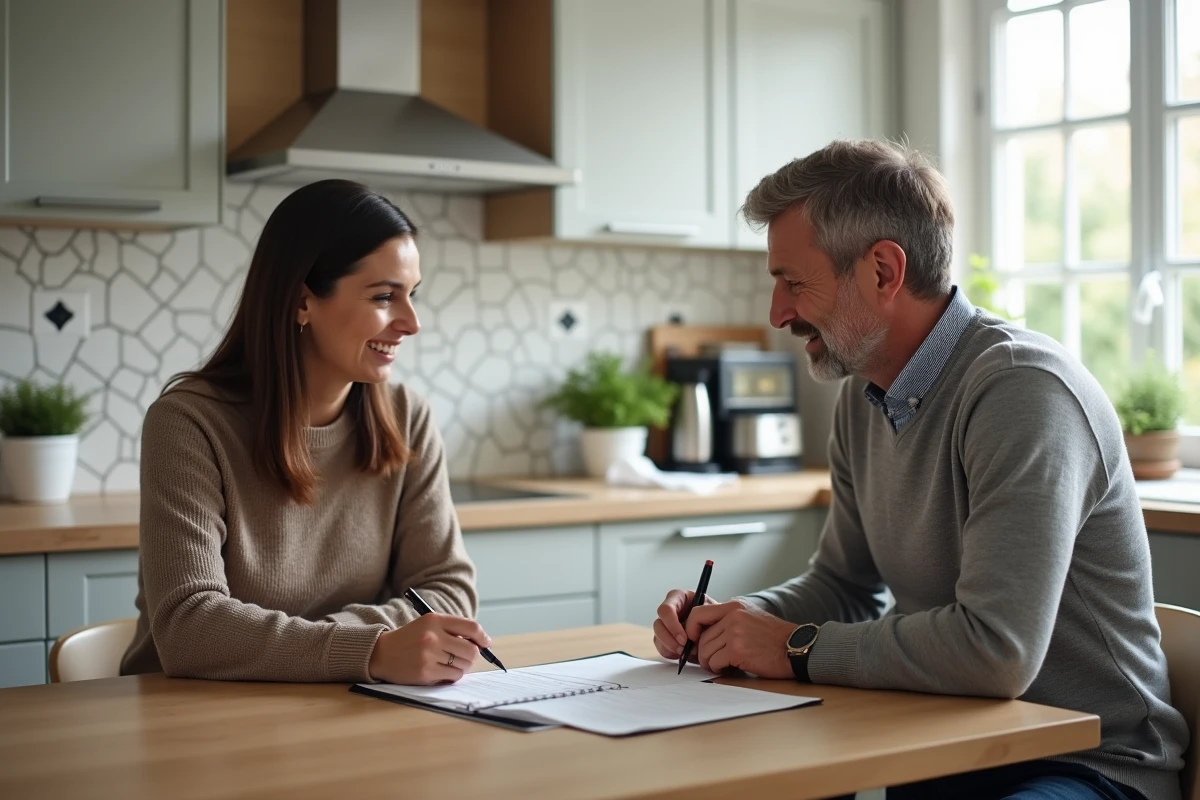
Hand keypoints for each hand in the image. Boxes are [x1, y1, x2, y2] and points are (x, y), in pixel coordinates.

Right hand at [368, 613, 490, 684]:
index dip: (482, 637)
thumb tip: (480, 642)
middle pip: (471, 650)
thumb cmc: (409, 639)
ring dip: (462, 667)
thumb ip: (452, 629)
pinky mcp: (425, 672)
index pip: (471, 627)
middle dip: (473, 656)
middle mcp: (433, 636)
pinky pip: (453, 677)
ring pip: (464, 665)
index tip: (486, 643)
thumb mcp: (428, 624)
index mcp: (435, 620)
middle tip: (466, 657)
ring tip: (450, 664)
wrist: (381, 653)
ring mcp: (429, 655)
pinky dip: (452, 676)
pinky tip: (441, 672)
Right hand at [652, 588, 716, 659]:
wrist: (720, 627)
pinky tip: (683, 654)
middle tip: (683, 649)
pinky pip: (661, 647)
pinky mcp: (666, 638)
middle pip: (658, 624)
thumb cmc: (716, 616)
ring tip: (686, 653)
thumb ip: (702, 618)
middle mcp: (670, 609)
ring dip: (671, 647)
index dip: (672, 625)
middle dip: (670, 639)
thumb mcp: (713, 611)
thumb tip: (693, 631)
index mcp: (679, 597)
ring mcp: (666, 624)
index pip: (666, 609)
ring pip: (658, 636)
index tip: (685, 639)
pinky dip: (671, 653)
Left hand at [685, 599, 795, 678]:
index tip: (694, 640)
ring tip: (723, 665)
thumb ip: (728, 620)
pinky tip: (729, 668)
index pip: (698, 613)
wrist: (796, 648)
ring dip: (710, 662)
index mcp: (734, 606)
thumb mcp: (750, 617)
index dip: (691, 629)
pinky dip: (718, 668)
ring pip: (705, 651)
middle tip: (713, 660)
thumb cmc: (774, 638)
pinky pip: (714, 661)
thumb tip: (702, 633)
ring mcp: (735, 632)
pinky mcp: (737, 650)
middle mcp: (733, 616)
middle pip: (701, 637)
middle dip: (703, 652)